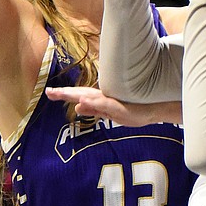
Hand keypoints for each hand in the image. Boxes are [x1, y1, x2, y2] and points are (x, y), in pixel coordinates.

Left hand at [46, 86, 182, 125]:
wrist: (156, 109)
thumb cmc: (135, 110)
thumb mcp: (111, 113)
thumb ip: (95, 110)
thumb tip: (77, 107)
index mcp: (101, 100)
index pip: (80, 95)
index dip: (65, 94)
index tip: (49, 92)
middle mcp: (105, 97)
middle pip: (82, 93)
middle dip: (65, 93)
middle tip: (49, 92)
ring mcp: (112, 101)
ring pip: (91, 96)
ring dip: (77, 95)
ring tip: (62, 94)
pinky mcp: (119, 106)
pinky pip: (104, 103)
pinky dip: (94, 102)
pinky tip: (83, 100)